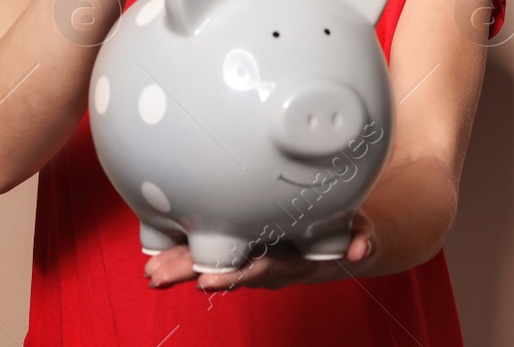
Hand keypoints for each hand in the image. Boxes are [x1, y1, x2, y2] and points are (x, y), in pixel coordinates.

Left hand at [143, 210, 379, 291]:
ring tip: (151, 274)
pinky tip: (157, 249)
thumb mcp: (358, 233)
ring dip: (180, 266)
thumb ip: (360, 239)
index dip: (235, 276)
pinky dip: (184, 247)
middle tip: (158, 279)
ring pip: (212, 260)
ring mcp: (251, 252)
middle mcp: (265, 261)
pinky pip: (211, 245)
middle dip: (191, 273)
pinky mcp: (242, 239)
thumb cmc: (346, 231)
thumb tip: (362, 248)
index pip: (260, 269)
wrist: (338, 242)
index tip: (207, 283)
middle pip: (225, 269)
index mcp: (290, 260)